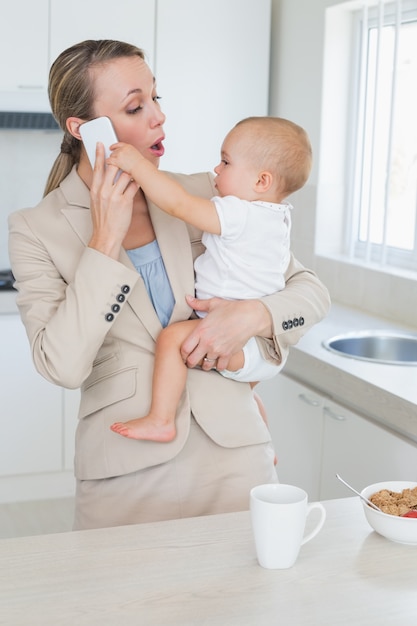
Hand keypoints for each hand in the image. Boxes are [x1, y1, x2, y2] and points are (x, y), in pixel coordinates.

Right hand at [88, 143, 138, 258]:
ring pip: (124, 175)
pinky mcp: (124, 202)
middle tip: (123, 154)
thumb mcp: (96, 202)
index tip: (101, 144)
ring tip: (133, 169)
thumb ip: (100, 189)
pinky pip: (133, 187)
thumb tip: (104, 179)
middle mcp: (103, 191)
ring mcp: (114, 196)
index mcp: (95, 190)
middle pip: (112, 167)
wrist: (106, 236)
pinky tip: (138, 181)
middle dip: (118, 159)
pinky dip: (136, 183)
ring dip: (130, 171)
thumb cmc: (102, 221)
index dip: (99, 154)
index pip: (97, 168)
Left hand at [107, 142, 141, 176]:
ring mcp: (119, 154)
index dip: (114, 146)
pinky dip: (108, 162)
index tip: (111, 148)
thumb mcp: (135, 155)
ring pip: (111, 155)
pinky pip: (109, 160)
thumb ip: (129, 153)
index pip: (119, 144)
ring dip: (111, 159)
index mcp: (128, 146)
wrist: (140, 167)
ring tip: (113, 163)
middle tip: (114, 159)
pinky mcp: (116, 160)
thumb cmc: (140, 164)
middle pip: (114, 151)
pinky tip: (108, 164)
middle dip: (113, 155)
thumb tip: (126, 156)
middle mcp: (123, 149)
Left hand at [180, 295, 271, 370]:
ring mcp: (218, 350)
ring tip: (205, 361)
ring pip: (206, 366)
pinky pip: (220, 367)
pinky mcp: (228, 354)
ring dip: (204, 365)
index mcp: (200, 330)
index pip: (184, 348)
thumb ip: (198, 304)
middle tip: (192, 361)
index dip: (182, 353)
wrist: (250, 316)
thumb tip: (186, 298)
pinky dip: (218, 366)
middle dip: (190, 362)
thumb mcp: (213, 304)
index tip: (184, 353)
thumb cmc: (231, 309)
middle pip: (192, 360)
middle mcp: (207, 342)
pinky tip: (218, 362)